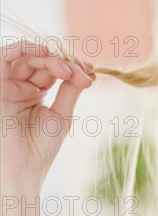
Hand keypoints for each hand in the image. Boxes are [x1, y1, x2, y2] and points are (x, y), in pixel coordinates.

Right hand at [1, 40, 94, 188]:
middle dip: (66, 63)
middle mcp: (21, 85)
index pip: (54, 69)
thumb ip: (70, 90)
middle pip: (43, 60)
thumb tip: (84, 70)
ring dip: (50, 57)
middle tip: (83, 75)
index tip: (91, 72)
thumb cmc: (41, 147)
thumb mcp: (62, 115)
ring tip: (67, 69)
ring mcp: (9, 84)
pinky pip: (5, 55)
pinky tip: (45, 52)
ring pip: (28, 56)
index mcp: (36, 92)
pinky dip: (24, 48)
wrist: (24, 168)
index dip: (73, 66)